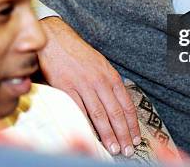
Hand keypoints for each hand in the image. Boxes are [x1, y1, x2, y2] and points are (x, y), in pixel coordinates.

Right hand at [38, 17, 140, 156]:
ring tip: (113, 149)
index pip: (126, 104)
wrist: (54, 38)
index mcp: (110, 75)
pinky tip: (91, 137)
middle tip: (127, 150)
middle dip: (123, 134)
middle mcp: (100, 80)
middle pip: (115, 112)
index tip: (135, 138)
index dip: (132, 124)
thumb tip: (117, 104)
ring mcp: (83, 84)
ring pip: (100, 115)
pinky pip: (78, 111)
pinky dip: (86, 126)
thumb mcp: (99, 64)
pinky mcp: (66, 88)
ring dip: (108, 134)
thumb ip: (108, 83)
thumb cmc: (76, 53)